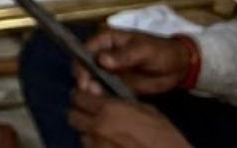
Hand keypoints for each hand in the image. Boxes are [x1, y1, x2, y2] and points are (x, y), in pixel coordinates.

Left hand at [68, 91, 190, 147]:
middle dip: (80, 114)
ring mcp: (98, 146)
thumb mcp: (145, 109)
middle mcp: (98, 127)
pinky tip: (109, 144)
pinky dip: (95, 146)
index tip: (86, 97)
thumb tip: (98, 93)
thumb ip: (118, 101)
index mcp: (109, 110)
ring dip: (88, 132)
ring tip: (104, 133)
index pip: (78, 97)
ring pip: (80, 134)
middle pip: (72, 116)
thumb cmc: (163, 136)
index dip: (82, 96)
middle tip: (92, 115)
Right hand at [76, 30, 193, 96]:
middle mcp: (104, 54)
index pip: (86, 50)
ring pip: (93, 80)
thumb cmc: (161, 51)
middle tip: (90, 91)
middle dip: (84, 79)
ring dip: (92, 89)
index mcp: (106, 40)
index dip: (81, 64)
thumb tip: (102, 60)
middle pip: (85, 67)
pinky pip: (105, 90)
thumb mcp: (143, 50)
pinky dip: (103, 96)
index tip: (84, 78)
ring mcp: (110, 70)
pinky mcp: (117, 84)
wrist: (179, 66)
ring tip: (99, 97)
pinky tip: (105, 101)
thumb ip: (123, 55)